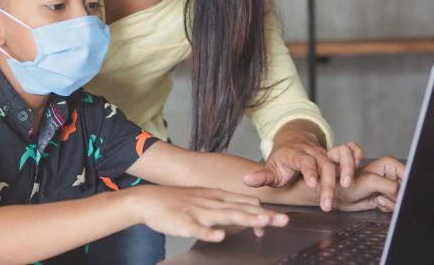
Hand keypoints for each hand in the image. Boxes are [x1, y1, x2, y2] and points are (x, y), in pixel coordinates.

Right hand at [129, 185, 288, 241]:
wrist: (149, 200)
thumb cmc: (178, 201)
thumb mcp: (206, 197)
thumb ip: (227, 204)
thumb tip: (250, 207)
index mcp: (216, 197)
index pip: (246, 202)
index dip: (264, 210)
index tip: (283, 217)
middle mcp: (211, 202)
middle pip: (242, 209)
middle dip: (264, 215)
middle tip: (284, 219)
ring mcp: (198, 212)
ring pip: (225, 216)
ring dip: (245, 218)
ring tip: (262, 221)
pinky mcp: (184, 222)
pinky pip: (198, 229)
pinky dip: (209, 232)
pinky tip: (219, 236)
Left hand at [244, 129, 363, 211]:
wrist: (293, 142)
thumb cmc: (283, 161)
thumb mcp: (270, 169)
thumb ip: (261, 176)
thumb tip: (246, 180)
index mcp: (296, 155)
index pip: (304, 161)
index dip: (310, 171)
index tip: (313, 184)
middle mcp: (313, 151)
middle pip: (324, 163)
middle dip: (328, 183)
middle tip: (327, 203)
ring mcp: (326, 151)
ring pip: (341, 152)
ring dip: (347, 166)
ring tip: (347, 184)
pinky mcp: (336, 152)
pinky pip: (350, 147)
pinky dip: (356, 153)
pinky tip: (359, 166)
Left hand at [334, 156, 404, 211]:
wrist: (338, 197)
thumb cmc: (347, 185)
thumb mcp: (370, 182)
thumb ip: (390, 186)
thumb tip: (403, 192)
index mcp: (388, 164)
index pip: (408, 174)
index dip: (406, 185)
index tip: (399, 193)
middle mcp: (390, 174)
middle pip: (407, 188)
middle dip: (398, 196)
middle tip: (384, 196)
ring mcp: (389, 186)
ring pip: (402, 198)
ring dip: (392, 202)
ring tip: (378, 198)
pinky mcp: (386, 197)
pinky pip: (396, 205)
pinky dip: (388, 207)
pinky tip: (377, 203)